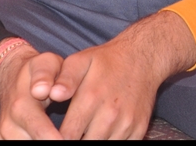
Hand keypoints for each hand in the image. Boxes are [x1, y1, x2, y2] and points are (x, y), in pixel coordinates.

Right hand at [0, 45, 64, 139]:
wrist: (11, 77)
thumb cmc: (36, 70)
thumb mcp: (45, 62)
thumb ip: (46, 75)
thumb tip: (42, 90)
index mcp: (22, 106)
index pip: (41, 133)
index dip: (59, 140)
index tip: (72, 139)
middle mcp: (10, 125)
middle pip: (33, 145)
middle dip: (55, 144)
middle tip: (76, 138)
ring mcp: (5, 135)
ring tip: (69, 137)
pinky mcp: (3, 141)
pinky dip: (34, 144)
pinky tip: (53, 137)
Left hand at [43, 37, 166, 138]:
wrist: (143, 58)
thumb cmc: (106, 61)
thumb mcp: (81, 60)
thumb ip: (64, 78)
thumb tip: (53, 95)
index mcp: (90, 98)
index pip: (66, 136)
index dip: (56, 138)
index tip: (53, 135)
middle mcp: (109, 115)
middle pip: (83, 145)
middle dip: (74, 141)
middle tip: (71, 132)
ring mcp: (126, 124)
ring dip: (92, 142)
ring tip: (86, 130)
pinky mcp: (139, 130)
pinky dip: (110, 142)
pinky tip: (103, 132)